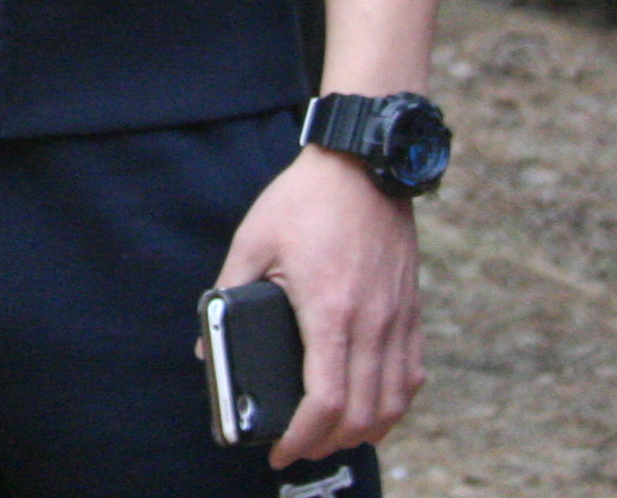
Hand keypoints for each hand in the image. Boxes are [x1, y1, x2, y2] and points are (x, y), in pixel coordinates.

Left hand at [214, 147, 422, 467]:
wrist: (364, 163)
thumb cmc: (305, 200)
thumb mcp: (252, 240)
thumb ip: (226, 293)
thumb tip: (205, 344)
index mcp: (330, 310)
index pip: (324, 399)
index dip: (303, 438)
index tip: (282, 452)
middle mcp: (372, 323)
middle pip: (362, 413)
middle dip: (330, 444)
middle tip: (301, 449)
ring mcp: (398, 319)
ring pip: (393, 401)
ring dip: (366, 431)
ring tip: (334, 438)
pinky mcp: (411, 311)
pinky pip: (411, 375)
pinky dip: (393, 403)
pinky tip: (373, 408)